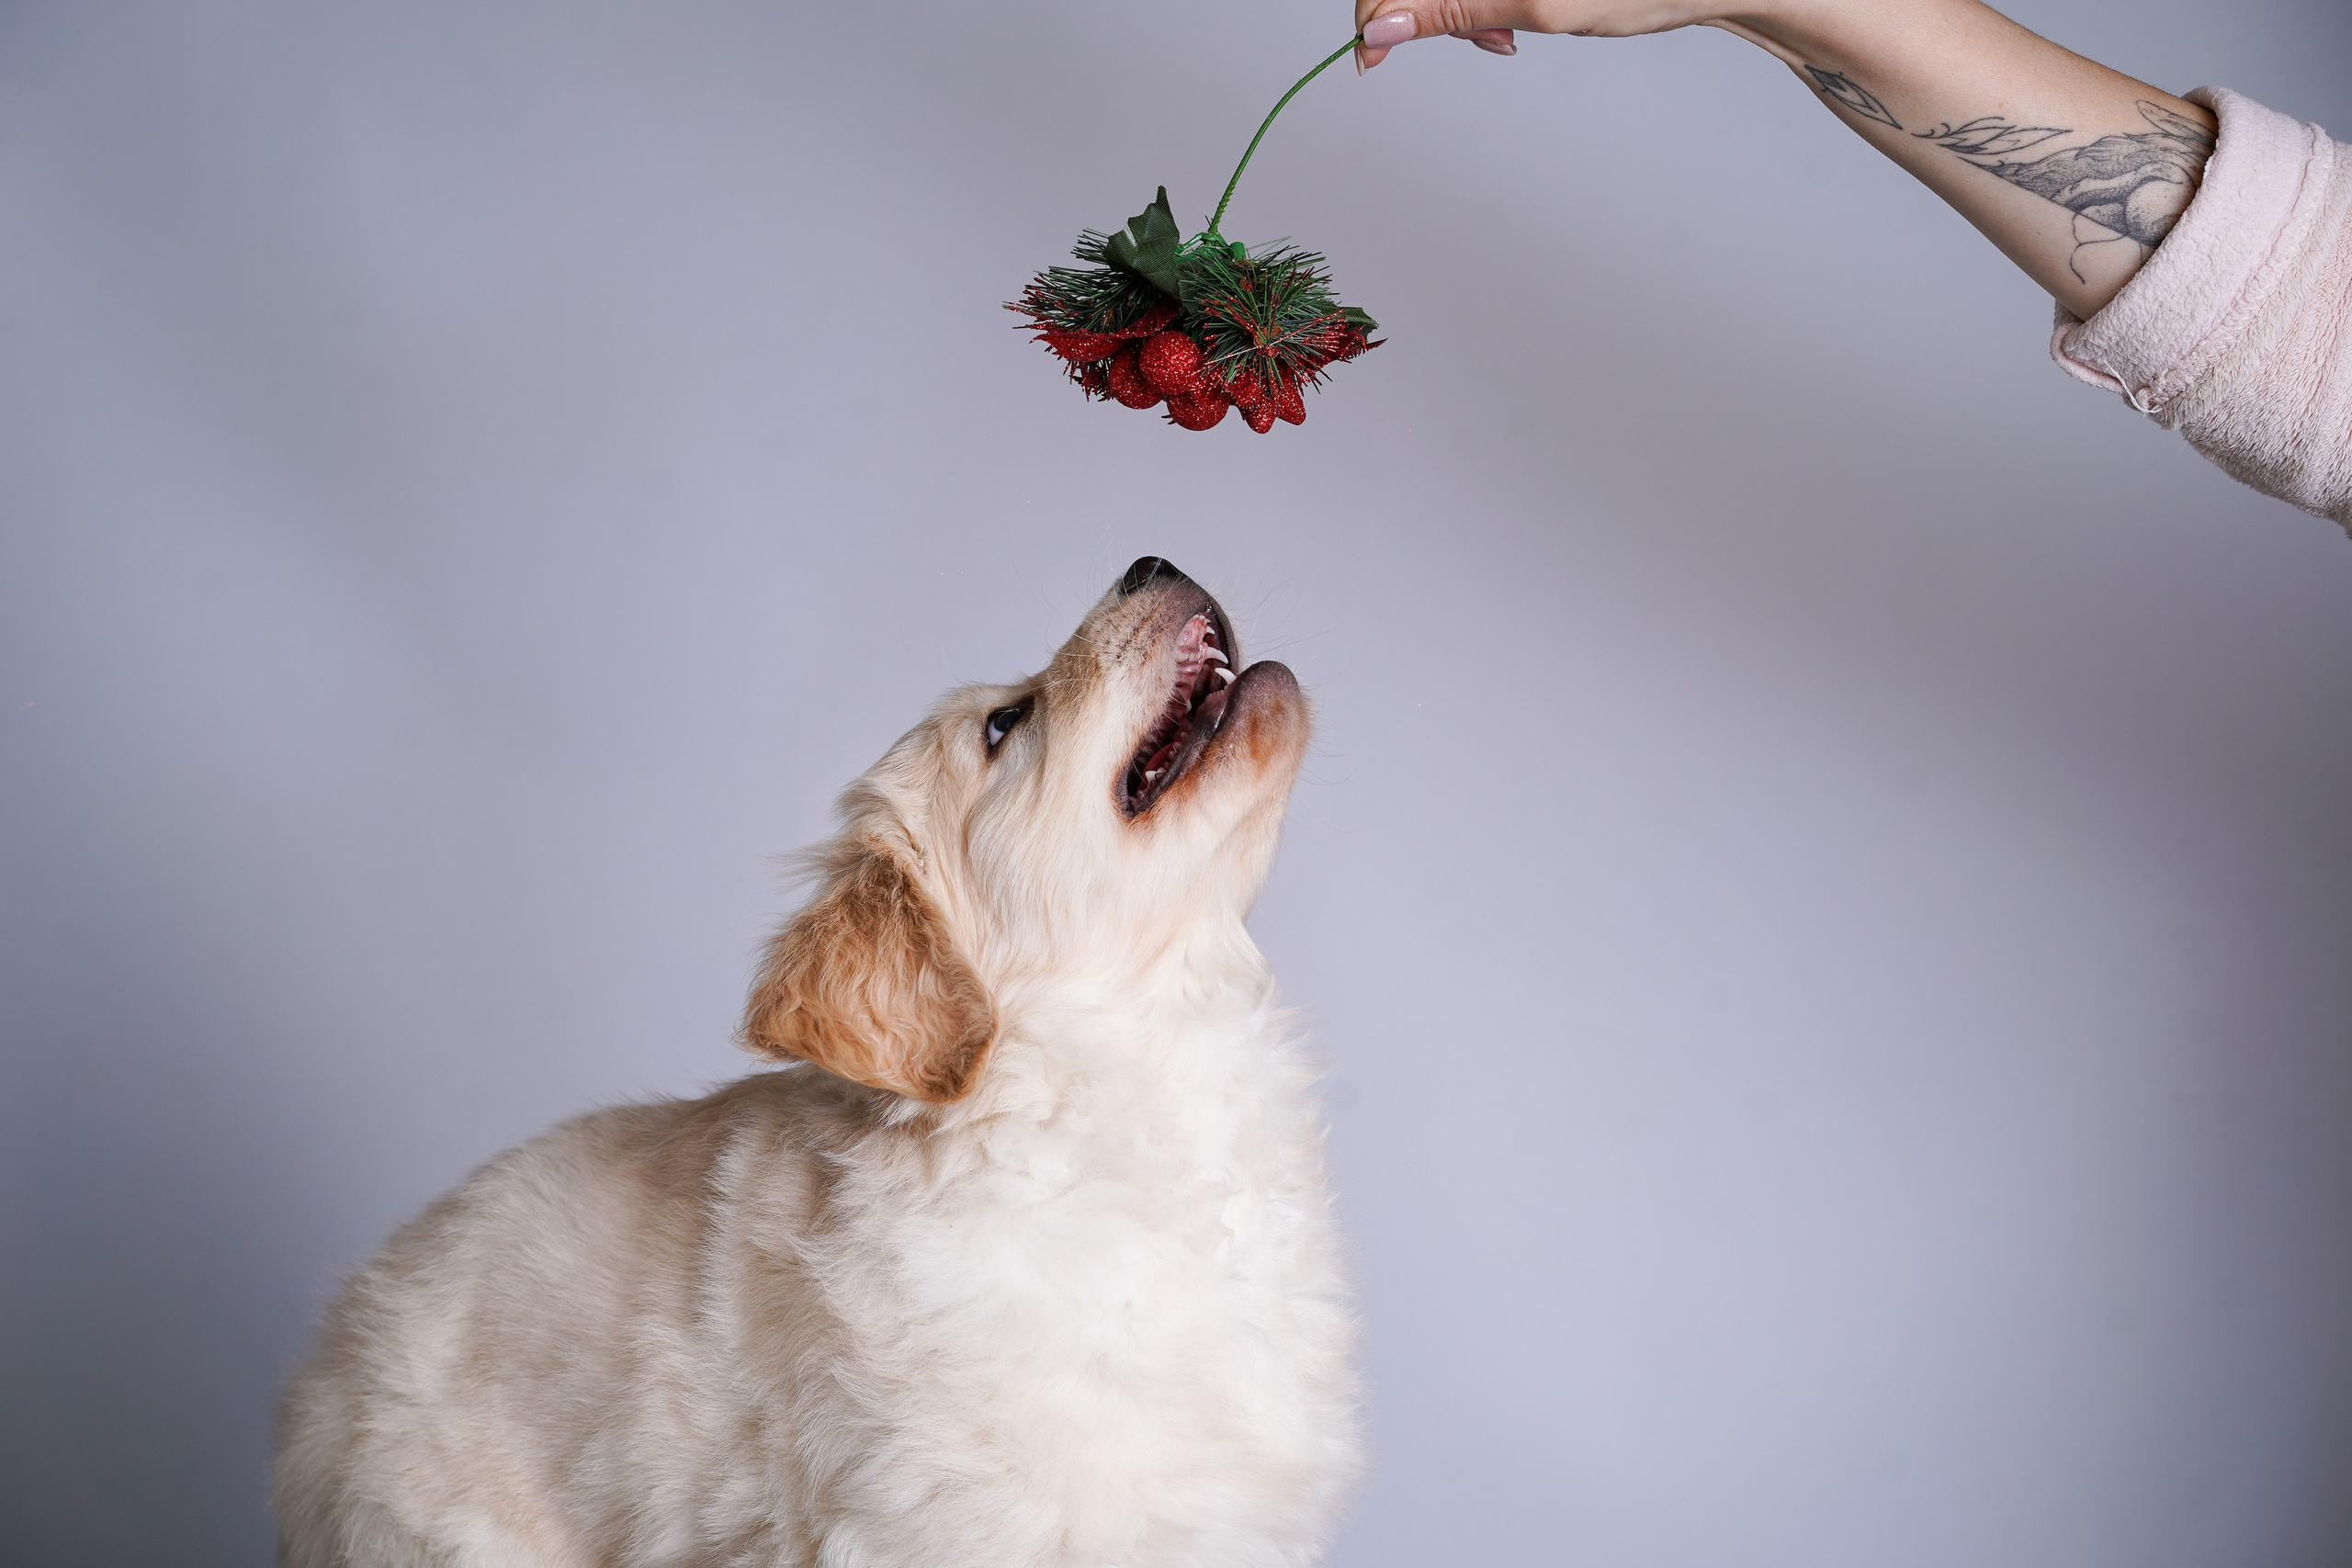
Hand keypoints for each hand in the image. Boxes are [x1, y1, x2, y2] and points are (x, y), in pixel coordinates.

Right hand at [1353, 1, 1762, 68]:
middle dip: (1426, 12)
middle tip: (1486, 44)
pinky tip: (1516, 20)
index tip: (1373, 57)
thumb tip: (1381, 29)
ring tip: (1508, 37)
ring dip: (1460, 13)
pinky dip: (1483, 4)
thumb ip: (1452, 12)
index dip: (1377, 9)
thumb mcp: (1536, 5)